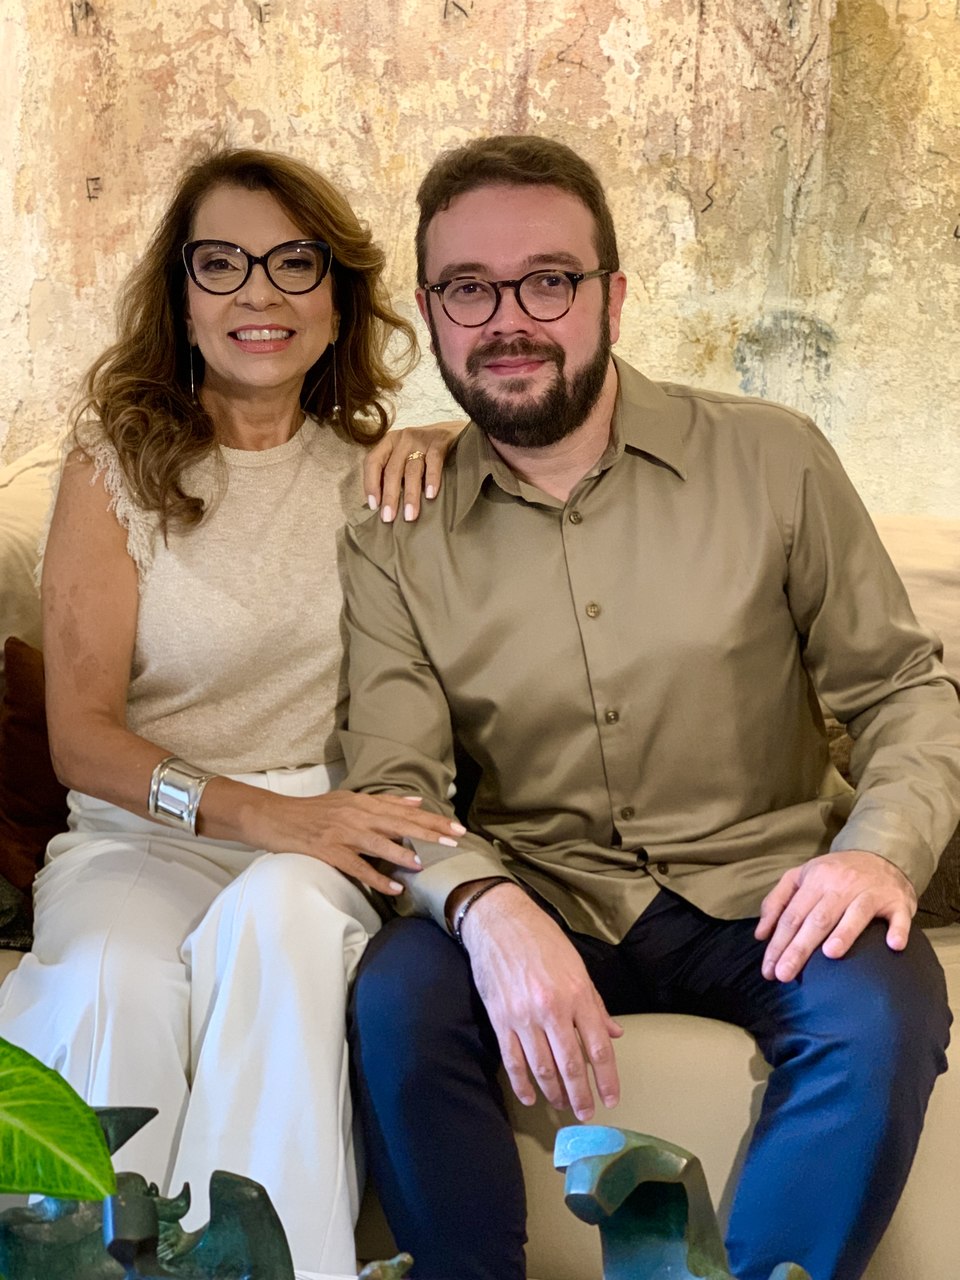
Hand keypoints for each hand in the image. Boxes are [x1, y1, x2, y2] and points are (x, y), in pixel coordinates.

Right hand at [238, 788, 465, 895]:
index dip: (433, 819)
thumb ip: (384, 802)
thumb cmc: (314, 810)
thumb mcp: (350, 799)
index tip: (456, 827)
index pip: (405, 811)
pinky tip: (393, 888)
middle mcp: (356, 815)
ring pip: (378, 843)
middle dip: (429, 832)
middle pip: (399, 823)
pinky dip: (375, 878)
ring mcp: (341, 833)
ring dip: (402, 853)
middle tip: (455, 841)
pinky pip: (356, 867)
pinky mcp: (328, 851)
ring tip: (424, 863)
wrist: (275, 816)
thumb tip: (418, 802)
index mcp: (363, 802)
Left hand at [362, 421, 463, 522]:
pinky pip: (433, 462)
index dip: (370, 484)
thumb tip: (383, 505)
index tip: (374, 506)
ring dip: (410, 495)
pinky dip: (431, 479)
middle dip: (390, 496)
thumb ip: (395, 473)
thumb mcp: (406, 456)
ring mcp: (421, 439)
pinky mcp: (440, 441)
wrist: (455, 431)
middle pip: (392, 470)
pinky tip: (430, 495)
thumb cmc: (426, 451)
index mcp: (389, 442)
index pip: (373, 462)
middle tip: (389, 517)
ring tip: (410, 515)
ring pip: (412, 470)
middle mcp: (403, 439)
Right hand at [459, 882, 622, 1120]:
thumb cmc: (543, 940)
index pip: (598, 1048)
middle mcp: (553, 1009)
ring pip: (542, 1068)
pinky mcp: (500, 1019)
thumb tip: (613, 1034)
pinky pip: (512, 1060)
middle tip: (586, 1114)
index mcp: (578, 994)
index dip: (606, 1079)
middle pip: (570, 1065)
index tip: (611, 1099)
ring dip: (554, 1093)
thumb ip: (595, 1004)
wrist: (500, 921)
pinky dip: (522, 1083)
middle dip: (580, 1095)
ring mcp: (524, 1016)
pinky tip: (530, 1096)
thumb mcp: (578, 966)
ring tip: (562, 1106)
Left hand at [755, 849, 916, 981]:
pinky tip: (893, 945)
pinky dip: (897, 930)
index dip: (778, 943)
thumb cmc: (834, 874)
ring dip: (844, 933)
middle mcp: (841, 885)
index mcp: (815, 880)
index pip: (792, 916)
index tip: (769, 970)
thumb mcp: (800, 878)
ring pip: (855, 913)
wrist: (880, 855)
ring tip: (830, 954)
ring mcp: (871, 892)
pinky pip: (898, 917)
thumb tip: (761, 934)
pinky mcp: (897, 901)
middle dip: (799, 947)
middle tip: (785, 974)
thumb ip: (776, 902)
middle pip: (818, 919)